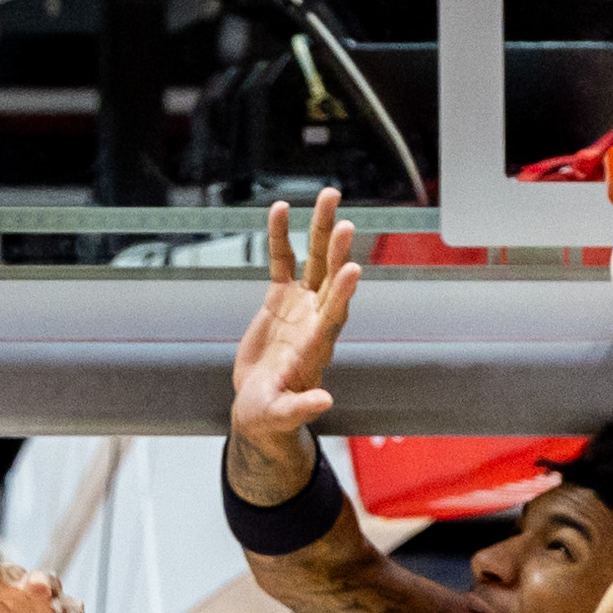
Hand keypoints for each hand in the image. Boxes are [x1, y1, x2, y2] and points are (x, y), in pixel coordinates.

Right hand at [227, 189, 361, 504]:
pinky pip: (282, 261)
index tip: (352, 270)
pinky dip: (282, 237)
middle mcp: (314, 321)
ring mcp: (300, 307)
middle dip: (336, 250)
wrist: (260, 405)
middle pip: (329, 280)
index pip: (333, 316)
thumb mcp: (280, 416)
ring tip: (328, 196)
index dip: (342, 294)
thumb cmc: (270, 416)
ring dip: (320, 230)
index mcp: (315, 348)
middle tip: (345, 221)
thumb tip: (325, 401)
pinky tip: (281, 209)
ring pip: (314, 261)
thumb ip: (301, 408)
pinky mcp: (280, 299)